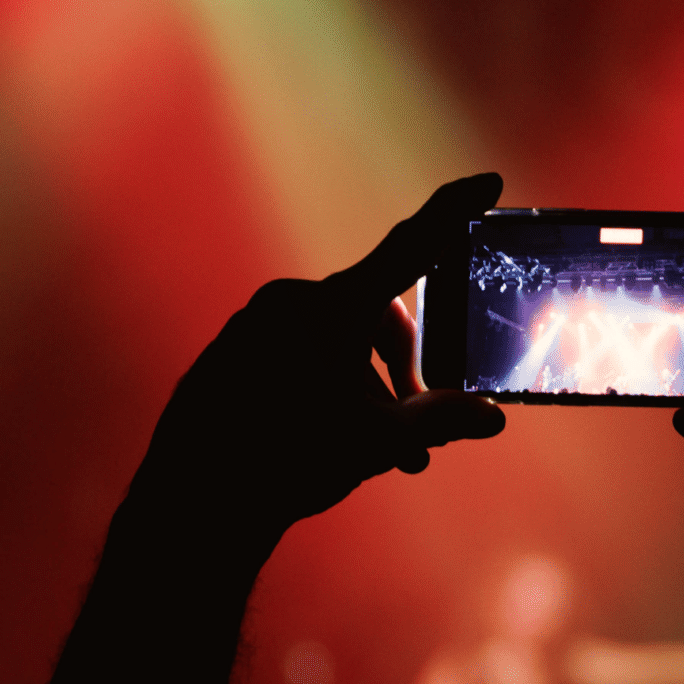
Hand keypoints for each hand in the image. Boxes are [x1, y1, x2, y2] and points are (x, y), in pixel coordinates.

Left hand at [137, 174, 507, 543]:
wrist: (192, 503)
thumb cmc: (288, 464)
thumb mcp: (380, 442)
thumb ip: (440, 420)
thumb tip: (492, 417)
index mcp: (336, 307)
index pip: (413, 244)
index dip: (453, 212)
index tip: (487, 180)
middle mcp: (293, 302)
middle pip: (375, 315)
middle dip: (403, 368)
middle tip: (415, 424)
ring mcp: (255, 324)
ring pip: (335, 341)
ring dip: (364, 388)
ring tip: (373, 451)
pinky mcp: (229, 350)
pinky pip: (292, 353)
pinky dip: (321, 386)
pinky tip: (322, 438)